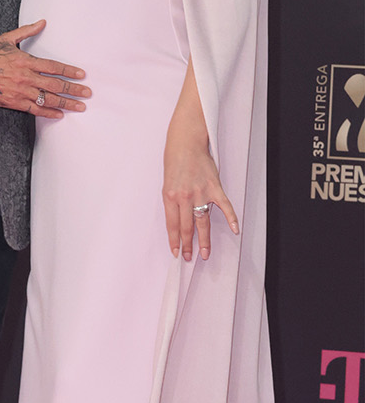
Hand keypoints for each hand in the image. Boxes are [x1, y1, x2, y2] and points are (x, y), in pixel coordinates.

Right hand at [0, 20, 89, 118]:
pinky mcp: (15, 102)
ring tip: (79, 106)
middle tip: (87, 93)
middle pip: (55, 85)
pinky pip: (35, 109)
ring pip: (48, 99)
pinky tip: (59, 114)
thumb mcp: (6, 39)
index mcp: (26, 61)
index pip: (54, 67)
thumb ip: (26, 31)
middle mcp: (26, 77)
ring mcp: (21, 91)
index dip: (69, 71)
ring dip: (66, 103)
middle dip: (73, 90)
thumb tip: (42, 22)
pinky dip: (48, 112)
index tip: (82, 75)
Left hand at [162, 135, 238, 260]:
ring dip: (204, 240)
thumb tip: (178, 221)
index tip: (176, 253)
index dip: (174, 241)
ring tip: (205, 253)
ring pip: (203, 222)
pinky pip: (224, 206)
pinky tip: (235, 230)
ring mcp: (200, 193)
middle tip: (189, 257)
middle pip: (187, 228)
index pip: (172, 225)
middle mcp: (184, 198)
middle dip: (187, 245)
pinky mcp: (214, 188)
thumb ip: (172, 203)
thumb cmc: (174, 163)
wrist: (186, 144)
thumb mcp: (167, 184)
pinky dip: (231, 218)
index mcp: (170, 197)